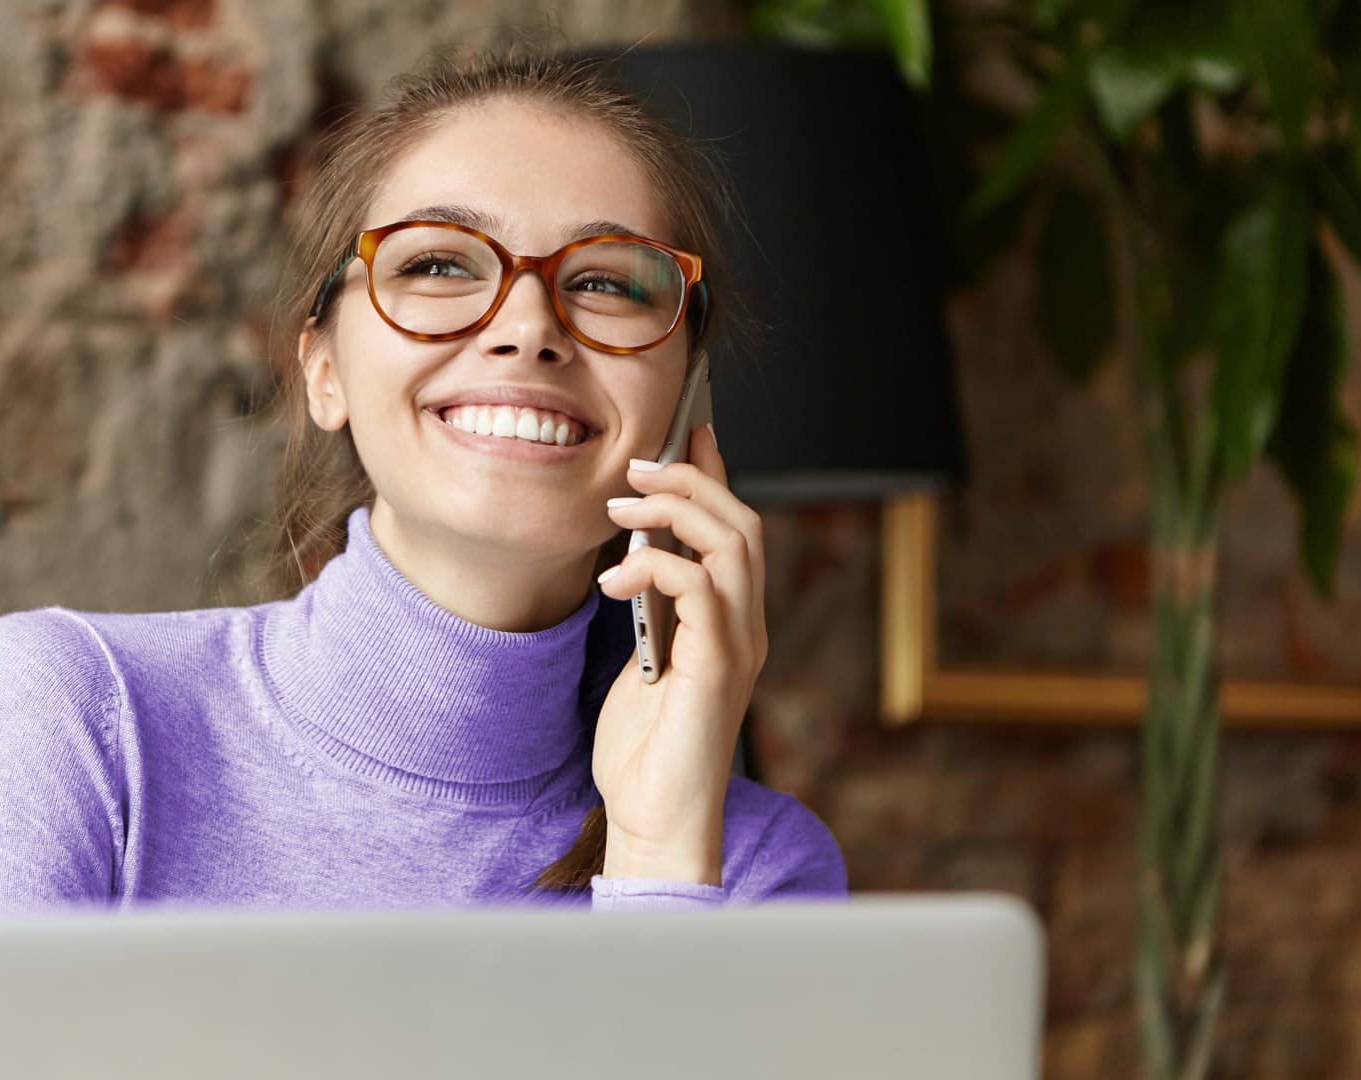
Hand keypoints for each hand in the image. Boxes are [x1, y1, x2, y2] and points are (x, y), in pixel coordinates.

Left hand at [592, 423, 767, 882]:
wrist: (655, 819)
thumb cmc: (645, 750)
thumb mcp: (645, 658)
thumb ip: (651, 608)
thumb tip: (635, 551)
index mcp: (731, 624)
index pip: (735, 531)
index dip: (716, 475)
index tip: (686, 433)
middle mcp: (746, 629)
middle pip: (742, 524)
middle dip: (691, 481)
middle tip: (636, 466)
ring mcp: (739, 647)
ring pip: (733, 545)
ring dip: (676, 512)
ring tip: (624, 505)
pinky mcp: (719, 668)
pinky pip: (701, 590)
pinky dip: (657, 566)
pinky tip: (614, 576)